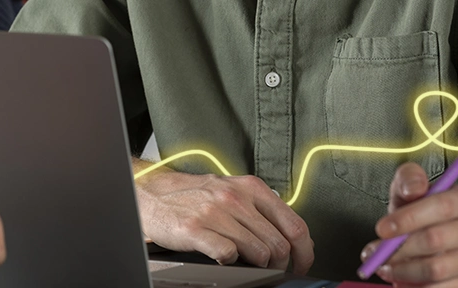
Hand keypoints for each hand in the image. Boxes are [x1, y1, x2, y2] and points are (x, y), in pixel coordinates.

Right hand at [136, 169, 312, 272]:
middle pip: (278, 245)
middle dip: (278, 265)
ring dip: (255, 266)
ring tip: (243, 262)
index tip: (301, 264)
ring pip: (259, 253)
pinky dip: (229, 262)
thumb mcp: (233, 191)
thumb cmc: (195, 195)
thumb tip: (295, 237)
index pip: (294, 225)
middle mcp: (235, 197)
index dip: (304, 253)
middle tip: (269, 269)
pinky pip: (229, 255)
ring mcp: (215, 212)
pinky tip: (221, 256)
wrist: (153, 194)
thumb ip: (262, 210)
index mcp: (250, 187)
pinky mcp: (196, 228)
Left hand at [360, 162, 457, 286]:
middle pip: (435, 241)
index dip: (409, 218)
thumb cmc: (426, 210)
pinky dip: (416, 287)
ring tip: (383, 266)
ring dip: (402, 271)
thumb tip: (412, 189)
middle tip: (373, 253)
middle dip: (398, 249)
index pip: (441, 206)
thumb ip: (409, 178)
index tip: (381, 229)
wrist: (454, 237)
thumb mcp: (413, 188)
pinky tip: (400, 280)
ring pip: (436, 269)